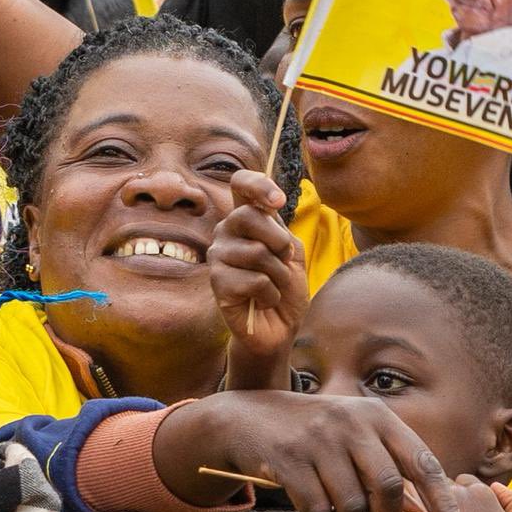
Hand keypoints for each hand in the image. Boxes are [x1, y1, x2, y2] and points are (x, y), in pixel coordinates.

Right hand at [159, 389, 462, 511]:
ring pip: (353, 506)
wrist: (248, 418)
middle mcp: (354, 422)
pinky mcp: (290, 458)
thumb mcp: (355, 446)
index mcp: (379, 418)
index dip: (444, 505)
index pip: (424, 464)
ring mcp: (321, 439)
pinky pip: (317, 511)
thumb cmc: (313, 437)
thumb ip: (390, 479)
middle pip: (390, 489)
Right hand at [208, 169, 306, 388]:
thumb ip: (282, 230)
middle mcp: (227, 232)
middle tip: (284, 261)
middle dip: (279, 241)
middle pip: (250, 216)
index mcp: (246, 218)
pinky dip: (270, 293)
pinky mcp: (217, 283)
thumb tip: (268, 213)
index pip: (241, 184)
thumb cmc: (286, 287)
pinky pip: (255, 280)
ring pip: (257, 252)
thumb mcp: (293, 252)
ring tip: (274, 286)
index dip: (258, 185)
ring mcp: (218, 256)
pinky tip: (263, 300)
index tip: (278, 202)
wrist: (280, 327)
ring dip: (279, 274)